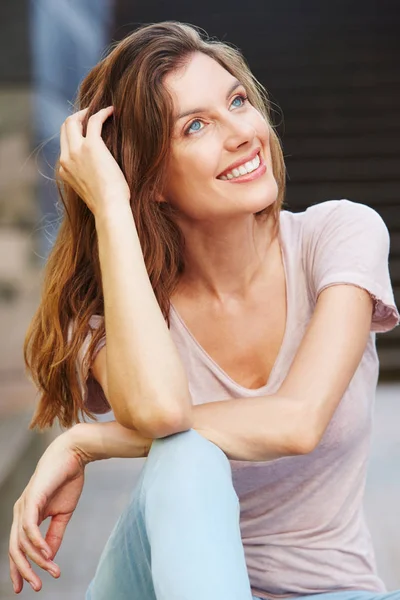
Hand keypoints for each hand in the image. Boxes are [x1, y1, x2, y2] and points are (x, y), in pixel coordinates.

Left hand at [9, 431, 88, 592]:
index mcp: (26, 515)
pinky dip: (37, 542)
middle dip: (24, 570)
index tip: (26, 586)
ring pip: (22, 541)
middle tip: (36, 587)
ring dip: (37, 560)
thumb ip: (55, 534)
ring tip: (51, 570)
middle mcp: (20, 511)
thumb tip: (50, 557)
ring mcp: (24, 505)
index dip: (19, 568)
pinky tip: (47, 554)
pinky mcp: (32, 498)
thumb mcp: (63, 513)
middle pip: (15, 549)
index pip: (17, 547)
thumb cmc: (67, 480)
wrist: (74, 455)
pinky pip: (29, 526)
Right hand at [59, 106, 130, 214]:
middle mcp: (66, 159)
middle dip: (76, 118)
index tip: (87, 130)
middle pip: (64, 128)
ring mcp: (76, 151)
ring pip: (73, 121)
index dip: (74, 134)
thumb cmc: (107, 204)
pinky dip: (102, 113)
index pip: (64, 144)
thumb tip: (98, 176)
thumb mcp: (90, 191)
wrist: (109, 208)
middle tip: (91, 115)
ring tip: (101, 111)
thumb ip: (87, 179)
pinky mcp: (92, 146)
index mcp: (64, 170)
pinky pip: (94, 120)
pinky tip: (112, 111)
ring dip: (85, 113)